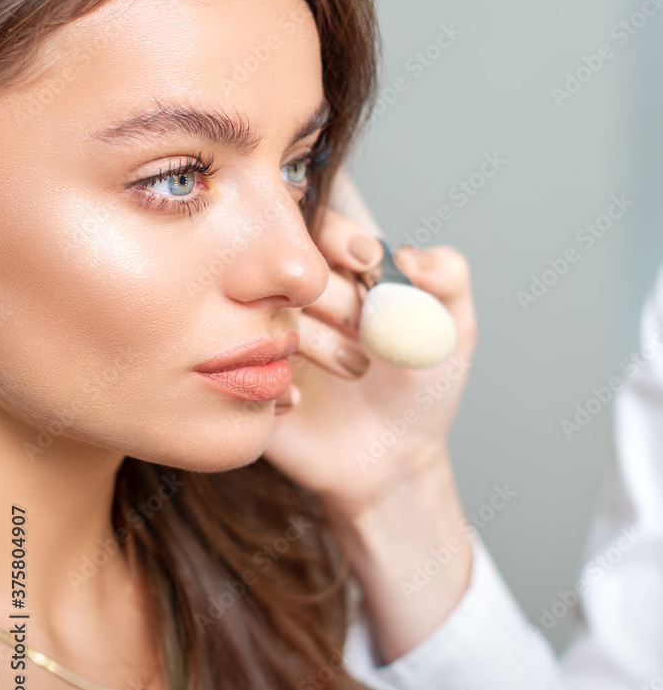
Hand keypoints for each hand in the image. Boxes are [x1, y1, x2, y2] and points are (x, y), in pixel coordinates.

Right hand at [263, 205, 476, 523]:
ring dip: (313, 339)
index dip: (340, 237)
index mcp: (338, 272)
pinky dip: (274, 379)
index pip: (319, 225)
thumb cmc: (420, 391)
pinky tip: (301, 400)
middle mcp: (293, 297)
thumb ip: (449, 276)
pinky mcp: (243, 380)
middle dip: (335, 294)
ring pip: (262, 312)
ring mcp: (263, 337)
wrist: (391, 464)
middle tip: (370, 332)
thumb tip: (407, 253)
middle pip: (287, 264)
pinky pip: (237, 365)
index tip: (369, 265)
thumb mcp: (453, 329)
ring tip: (354, 370)